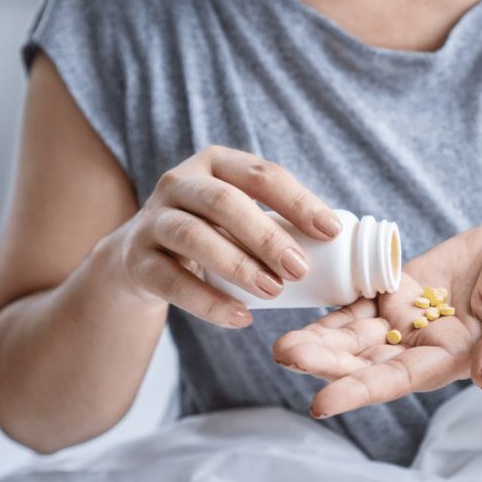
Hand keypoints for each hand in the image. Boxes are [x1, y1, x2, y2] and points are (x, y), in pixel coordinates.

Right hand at [105, 146, 341, 327]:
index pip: (262, 175)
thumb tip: (345, 244)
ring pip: (193, 236)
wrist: (139, 258)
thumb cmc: (211, 233)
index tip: (331, 231)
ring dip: (238, 265)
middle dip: (267, 236)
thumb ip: (277, 220)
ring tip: (273, 292)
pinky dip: (208, 301)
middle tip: (300, 269)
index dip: (298, 201)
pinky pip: (171, 280)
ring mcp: (153, 220)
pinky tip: (240, 317)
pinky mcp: (136, 259)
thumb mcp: (238, 215)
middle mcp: (180, 183)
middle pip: (225, 202)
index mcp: (216, 164)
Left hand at [272, 225, 481, 417]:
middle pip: (364, 358)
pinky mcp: (400, 288)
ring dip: (321, 338)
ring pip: (356, 331)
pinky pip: (362, 297)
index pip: (397, 380)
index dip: (359, 391)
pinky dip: (335, 304)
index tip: (321, 404)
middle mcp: (420, 343)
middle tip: (285, 355)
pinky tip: (305, 303)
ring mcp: (407, 316)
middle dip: (325, 360)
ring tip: (284, 342)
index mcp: (449, 357)